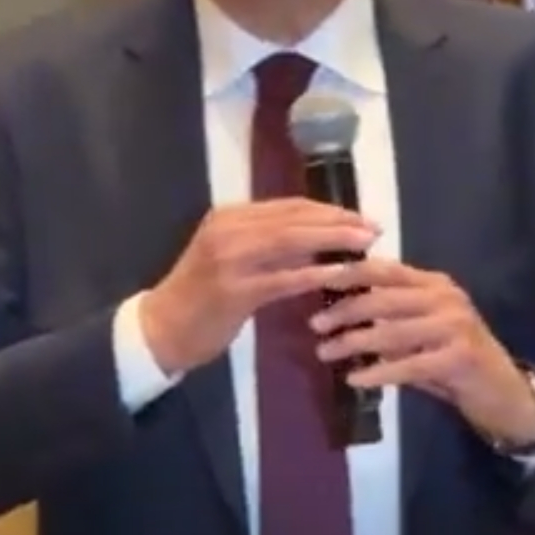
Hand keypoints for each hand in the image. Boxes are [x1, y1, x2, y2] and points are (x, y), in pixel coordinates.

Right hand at [139, 200, 378, 374]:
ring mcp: (229, 259)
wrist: (162, 327)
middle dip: (338, 222)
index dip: (327, 210)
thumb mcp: (229, 256)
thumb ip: (266, 244)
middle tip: (372, 228)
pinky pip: (283, 279)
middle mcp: (228, 230)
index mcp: (228, 217)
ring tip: (365, 247)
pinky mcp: (234, 291)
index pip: (288, 206)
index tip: (359, 217)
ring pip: (291, 242)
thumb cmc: (200, 295)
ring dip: (333, 242)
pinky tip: (339, 277)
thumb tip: (318, 239)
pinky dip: (314, 275)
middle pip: (294, 219)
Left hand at [310, 258, 534, 447]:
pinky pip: (409, 364)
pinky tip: (355, 379)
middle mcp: (445, 297)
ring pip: (393, 330)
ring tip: (325, 353)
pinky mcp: (460, 357)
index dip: (348, 273)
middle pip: (384, 297)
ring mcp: (455, 326)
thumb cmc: (453, 360)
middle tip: (315, 325)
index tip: (314, 280)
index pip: (385, 269)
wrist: (504, 393)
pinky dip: (378, 372)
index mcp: (433, 283)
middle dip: (345, 310)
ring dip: (354, 342)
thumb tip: (337, 312)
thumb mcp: (420, 331)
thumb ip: (389, 318)